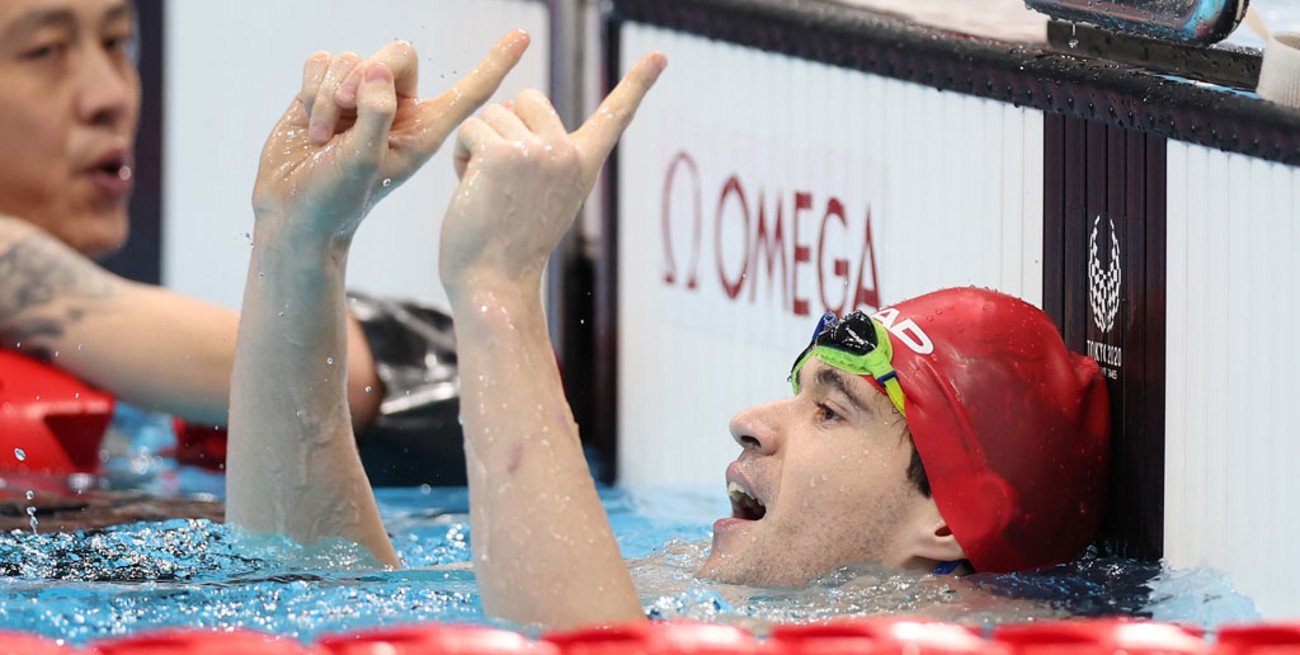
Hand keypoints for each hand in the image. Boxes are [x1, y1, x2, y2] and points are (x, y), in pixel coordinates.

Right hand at [252, 31, 531, 242]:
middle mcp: (396, 109)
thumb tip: (377, 70)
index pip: (469, 91)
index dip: (496, 63)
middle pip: (398, 54)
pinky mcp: (326, 92)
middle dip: (368, 74)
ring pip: (352, 59)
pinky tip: (310, 123)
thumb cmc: (336, 199)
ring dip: (331, 93)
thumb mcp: (364, 160)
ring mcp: (361, 99)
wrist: (294, 214)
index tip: (524, 36)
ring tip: (324, 136)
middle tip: (347, 108)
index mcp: (424, 130)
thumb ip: (377, 113)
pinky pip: (322, 62)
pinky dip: (312, 88)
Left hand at [439, 52, 666, 295]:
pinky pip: (470, 130)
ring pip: (493, 113)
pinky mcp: (500, 153)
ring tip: (486, 188)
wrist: (495, 284)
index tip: (661, 56)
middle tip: (502, 176)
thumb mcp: (548, 197)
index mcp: (583, 164)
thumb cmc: (510, 246)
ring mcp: (536, 151)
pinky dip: (461, 156)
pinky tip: (470, 188)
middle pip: (527, 98)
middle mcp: (566, 153)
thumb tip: (523, 107)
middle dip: (505, 127)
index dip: (638, 83)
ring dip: (479, 144)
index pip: (615, 115)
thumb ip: (549, 157)